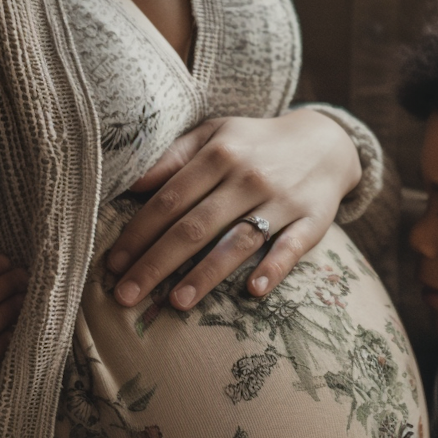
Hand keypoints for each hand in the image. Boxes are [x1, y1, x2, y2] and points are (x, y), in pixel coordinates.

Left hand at [105, 111, 361, 312]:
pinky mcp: (313, 220)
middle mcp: (248, 177)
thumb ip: (173, 157)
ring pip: (238, 241)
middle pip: (195, 226)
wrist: (325, 143)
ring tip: (176, 303)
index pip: (169, 199)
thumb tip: (129, 184)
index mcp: (218, 154)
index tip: (112, 264)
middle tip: (126, 296)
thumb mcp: (213, 135)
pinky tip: (253, 290)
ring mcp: (281, 200)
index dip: (138, 233)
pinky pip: (292, 248)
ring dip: (206, 274)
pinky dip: (274, 268)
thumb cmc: (253, 144)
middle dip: (156, 263)